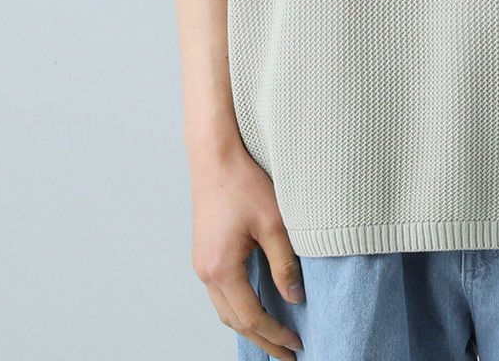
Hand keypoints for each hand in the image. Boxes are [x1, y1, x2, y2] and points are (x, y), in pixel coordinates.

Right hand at [189, 139, 305, 356]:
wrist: (215, 156)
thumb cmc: (243, 183)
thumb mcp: (274, 223)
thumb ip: (285, 263)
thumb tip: (296, 298)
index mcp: (221, 269)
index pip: (251, 316)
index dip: (275, 334)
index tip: (296, 344)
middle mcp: (206, 272)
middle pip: (235, 320)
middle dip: (262, 339)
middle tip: (287, 354)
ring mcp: (202, 264)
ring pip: (225, 309)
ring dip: (249, 325)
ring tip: (274, 336)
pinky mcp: (205, 253)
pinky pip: (221, 292)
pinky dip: (239, 306)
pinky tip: (256, 305)